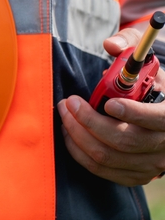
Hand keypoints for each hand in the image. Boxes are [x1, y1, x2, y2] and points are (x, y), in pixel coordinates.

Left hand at [58, 27, 164, 185]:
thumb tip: (111, 44)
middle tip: (67, 102)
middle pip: (124, 140)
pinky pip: (101, 170)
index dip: (132, 113)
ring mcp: (151, 164)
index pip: (157, 120)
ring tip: (64, 114)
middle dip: (88, 121)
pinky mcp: (135, 175)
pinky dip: (79, 152)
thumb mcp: (144, 59)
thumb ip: (130, 45)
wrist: (157, 107)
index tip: (108, 103)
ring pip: (107, 157)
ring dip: (77, 136)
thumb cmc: (147, 80)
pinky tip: (69, 133)